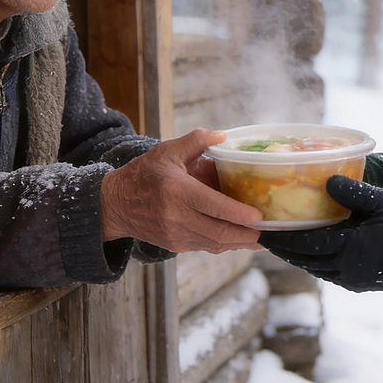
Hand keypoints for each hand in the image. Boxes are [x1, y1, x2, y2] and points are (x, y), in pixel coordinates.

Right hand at [100, 128, 262, 251]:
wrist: (114, 205)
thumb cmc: (143, 175)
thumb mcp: (167, 151)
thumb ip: (197, 140)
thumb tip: (224, 135)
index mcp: (177, 192)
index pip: (213, 206)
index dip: (238, 214)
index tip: (259, 217)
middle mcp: (176, 217)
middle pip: (219, 232)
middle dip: (247, 236)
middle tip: (269, 232)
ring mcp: (175, 234)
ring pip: (214, 244)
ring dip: (239, 243)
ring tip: (262, 239)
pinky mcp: (175, 245)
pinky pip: (205, 247)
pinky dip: (224, 244)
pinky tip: (240, 239)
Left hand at [257, 176, 382, 294]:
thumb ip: (355, 192)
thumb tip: (328, 180)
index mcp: (348, 247)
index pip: (305, 243)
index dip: (282, 237)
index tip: (264, 228)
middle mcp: (344, 266)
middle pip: (303, 259)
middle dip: (283, 248)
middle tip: (264, 235)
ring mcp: (350, 278)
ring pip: (313, 268)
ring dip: (296, 257)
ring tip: (282, 243)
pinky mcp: (357, 282)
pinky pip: (327, 273)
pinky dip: (313, 262)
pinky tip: (309, 253)